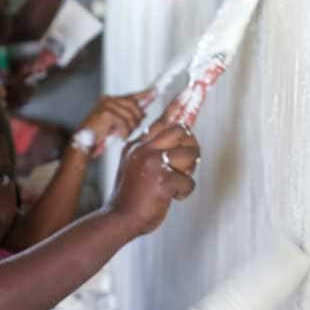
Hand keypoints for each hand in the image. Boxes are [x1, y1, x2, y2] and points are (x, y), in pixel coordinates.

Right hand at [75, 91, 147, 155]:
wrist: (83, 142)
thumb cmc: (97, 135)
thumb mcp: (115, 125)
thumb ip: (127, 117)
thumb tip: (143, 112)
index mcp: (110, 101)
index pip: (130, 96)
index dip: (143, 94)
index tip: (154, 92)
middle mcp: (108, 100)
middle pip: (133, 105)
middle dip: (137, 117)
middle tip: (134, 127)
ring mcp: (107, 105)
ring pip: (130, 115)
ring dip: (129, 128)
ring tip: (124, 134)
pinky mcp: (107, 113)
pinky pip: (124, 123)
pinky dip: (123, 132)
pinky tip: (119, 136)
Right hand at [106, 114, 199, 235]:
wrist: (119, 219)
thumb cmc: (131, 198)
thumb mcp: (135, 167)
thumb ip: (151, 152)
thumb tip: (177, 137)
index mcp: (136, 145)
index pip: (163, 121)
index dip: (178, 108)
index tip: (189, 90)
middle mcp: (144, 149)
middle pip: (181, 131)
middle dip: (191, 146)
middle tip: (187, 163)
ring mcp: (153, 163)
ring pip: (190, 154)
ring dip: (188, 172)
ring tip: (176, 184)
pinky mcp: (163, 179)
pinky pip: (188, 181)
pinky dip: (184, 192)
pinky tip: (173, 198)